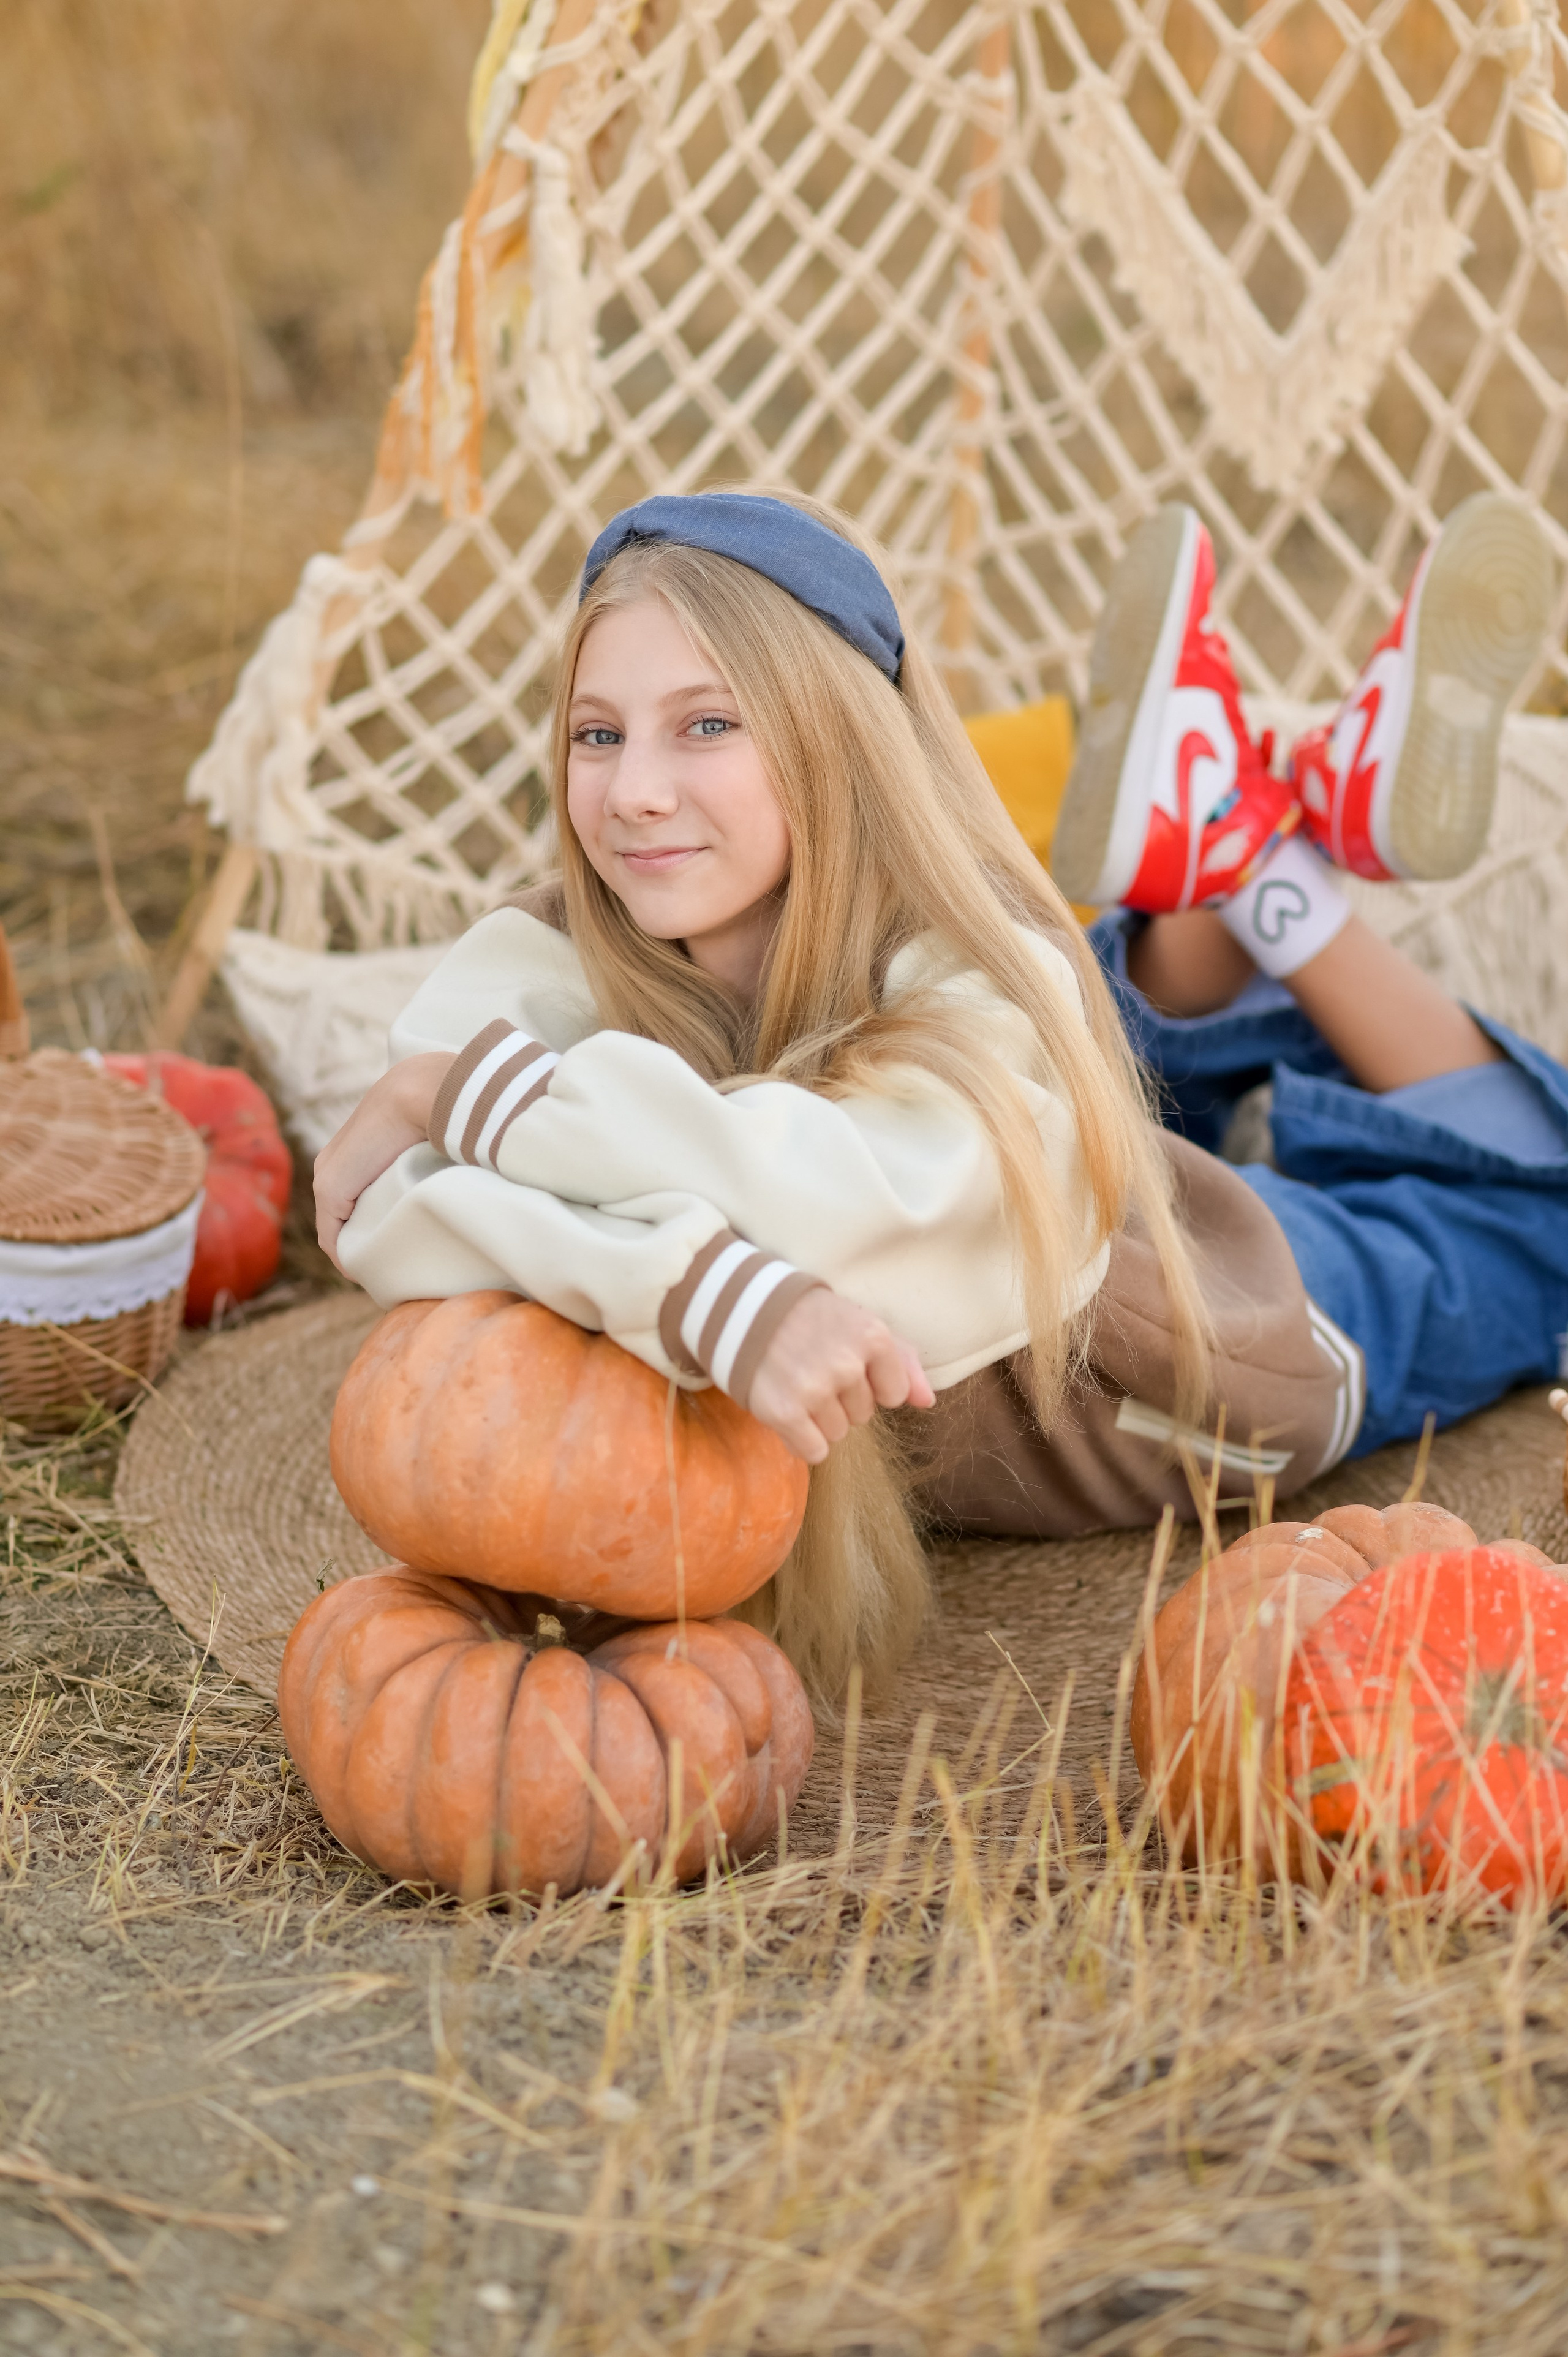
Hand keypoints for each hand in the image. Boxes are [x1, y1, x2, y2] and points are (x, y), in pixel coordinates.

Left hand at [314, 1052, 453, 1271]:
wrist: (427, 1089)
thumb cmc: (443, 1107)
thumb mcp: (435, 1133)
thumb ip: (438, 1152)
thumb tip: (472, 1168)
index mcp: (357, 1148)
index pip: (355, 1196)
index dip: (375, 1222)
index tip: (402, 1244)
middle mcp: (334, 1162)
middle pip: (342, 1216)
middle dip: (365, 1242)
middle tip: (396, 1266)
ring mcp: (329, 1176)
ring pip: (336, 1229)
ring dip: (358, 1254)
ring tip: (386, 1276)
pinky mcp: (332, 1189)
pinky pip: (332, 1237)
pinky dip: (348, 1259)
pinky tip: (370, 1275)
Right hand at [745, 1287, 933, 1464]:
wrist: (746, 1312)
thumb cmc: (813, 1321)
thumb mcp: (862, 1325)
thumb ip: (903, 1362)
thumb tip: (927, 1402)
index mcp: (873, 1337)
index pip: (893, 1394)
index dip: (870, 1385)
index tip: (844, 1363)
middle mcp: (847, 1363)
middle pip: (863, 1415)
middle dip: (841, 1399)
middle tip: (814, 1369)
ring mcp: (815, 1388)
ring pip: (838, 1433)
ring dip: (819, 1418)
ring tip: (798, 1385)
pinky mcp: (784, 1411)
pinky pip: (814, 1452)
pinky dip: (802, 1438)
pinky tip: (789, 1410)